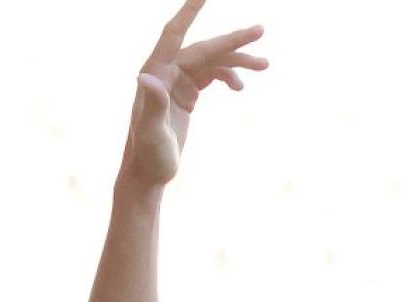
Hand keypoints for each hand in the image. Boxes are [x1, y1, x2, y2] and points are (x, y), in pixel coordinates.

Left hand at [123, 0, 266, 189]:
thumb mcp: (150, 133)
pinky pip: (210, 75)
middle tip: (260, 31)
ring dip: (237, 61)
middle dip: (232, 40)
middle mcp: (166, 71)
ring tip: (265, 65)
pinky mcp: (185, 94)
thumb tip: (146, 77)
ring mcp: (177, 82)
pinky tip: (240, 87)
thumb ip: (152, 104)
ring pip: (212, 61)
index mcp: (157, 73)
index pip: (176, 33)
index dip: (190, 11)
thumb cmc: (148, 156)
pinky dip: (227, 76)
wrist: (148, 175)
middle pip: (205, 48)